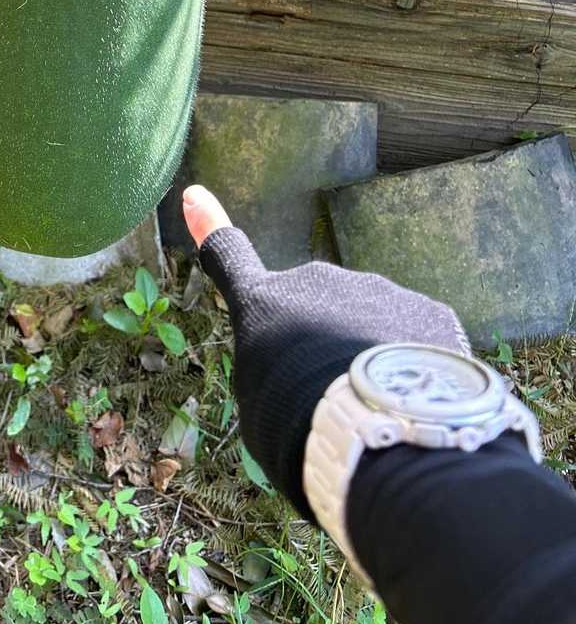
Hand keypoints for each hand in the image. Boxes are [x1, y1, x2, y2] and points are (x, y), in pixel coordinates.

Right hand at [182, 185, 470, 517]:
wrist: (379, 430)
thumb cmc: (298, 427)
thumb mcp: (260, 406)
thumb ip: (274, 372)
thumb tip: (297, 370)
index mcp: (264, 302)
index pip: (228, 256)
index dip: (208, 224)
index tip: (194, 193)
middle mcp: (319, 281)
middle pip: (317, 307)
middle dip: (324, 340)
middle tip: (334, 398)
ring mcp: (378, 290)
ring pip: (371, 321)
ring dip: (372, 354)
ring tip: (379, 408)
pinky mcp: (429, 311)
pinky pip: (417, 338)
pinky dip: (415, 365)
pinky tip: (418, 402)